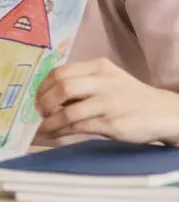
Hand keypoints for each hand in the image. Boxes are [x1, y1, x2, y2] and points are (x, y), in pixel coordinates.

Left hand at [36, 58, 178, 144]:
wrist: (164, 112)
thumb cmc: (129, 96)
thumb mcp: (108, 80)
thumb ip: (82, 82)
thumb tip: (46, 95)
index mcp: (98, 67)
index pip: (60, 72)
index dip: (43, 86)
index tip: (36, 97)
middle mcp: (103, 82)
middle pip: (62, 87)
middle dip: (44, 102)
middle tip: (38, 112)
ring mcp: (108, 103)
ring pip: (67, 111)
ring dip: (50, 121)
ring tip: (43, 127)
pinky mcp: (112, 123)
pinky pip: (78, 127)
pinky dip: (62, 131)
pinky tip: (55, 134)